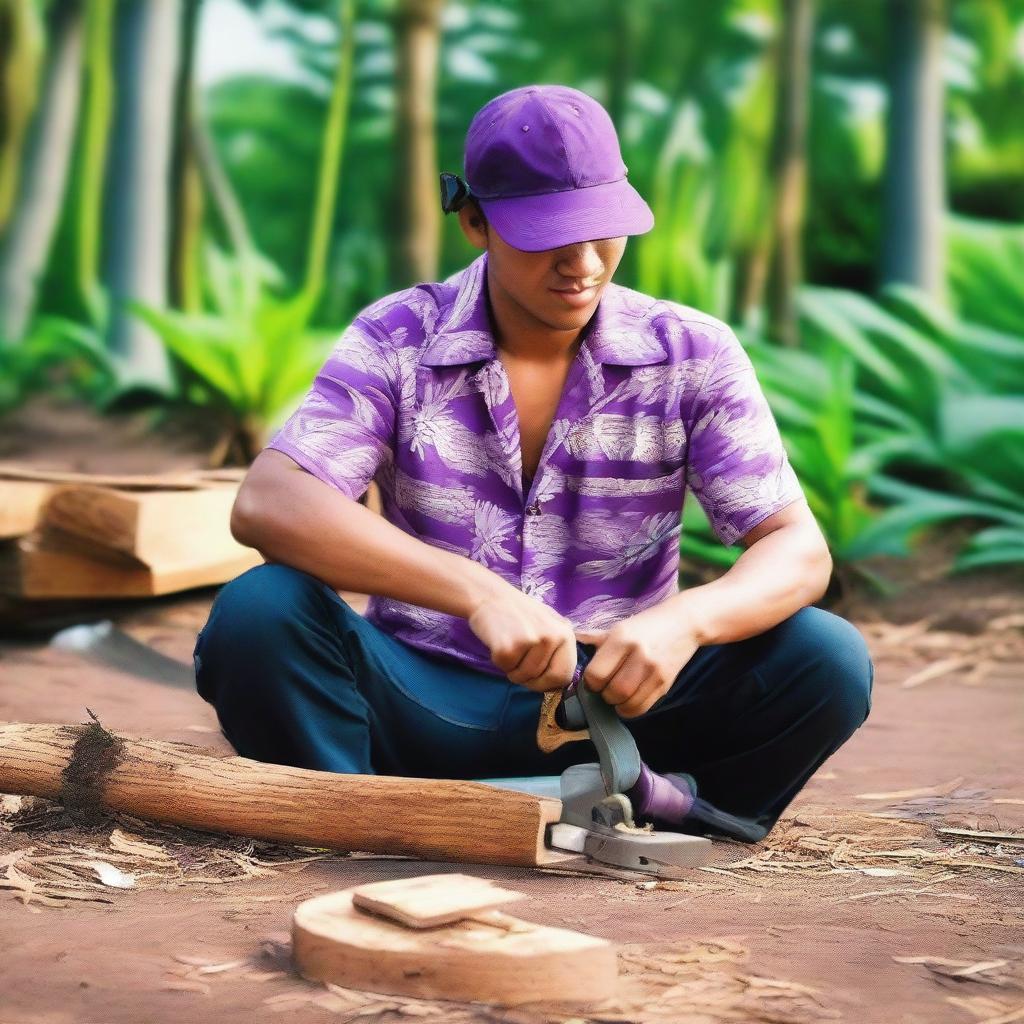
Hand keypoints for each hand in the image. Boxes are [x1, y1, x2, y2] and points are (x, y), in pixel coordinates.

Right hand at [468, 583, 576, 691]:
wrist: (490, 595)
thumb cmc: (519, 613)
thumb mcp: (548, 625)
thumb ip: (557, 649)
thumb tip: (561, 681)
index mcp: (566, 633)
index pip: (565, 675)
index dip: (549, 683)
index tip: (536, 679)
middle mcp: (553, 636)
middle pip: (547, 680)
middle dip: (531, 681)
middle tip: (518, 668)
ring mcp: (532, 641)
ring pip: (524, 676)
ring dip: (512, 669)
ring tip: (508, 646)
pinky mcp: (509, 646)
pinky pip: (505, 668)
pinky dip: (498, 661)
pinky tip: (498, 642)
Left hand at [574, 604, 699, 717]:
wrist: (683, 623)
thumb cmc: (645, 626)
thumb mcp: (618, 627)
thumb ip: (595, 641)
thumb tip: (570, 646)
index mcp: (621, 639)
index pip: (595, 674)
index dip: (590, 682)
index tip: (593, 679)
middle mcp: (638, 655)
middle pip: (612, 691)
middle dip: (604, 695)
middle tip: (605, 688)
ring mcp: (654, 671)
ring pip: (627, 703)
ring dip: (617, 704)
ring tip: (617, 695)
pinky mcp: (666, 683)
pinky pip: (643, 708)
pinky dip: (631, 709)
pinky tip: (630, 699)